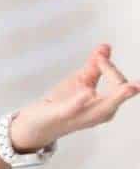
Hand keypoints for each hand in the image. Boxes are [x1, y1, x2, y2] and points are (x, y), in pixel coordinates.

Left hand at [11, 44, 139, 150]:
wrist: (39, 121)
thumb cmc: (64, 101)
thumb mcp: (82, 80)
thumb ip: (95, 65)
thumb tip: (106, 47)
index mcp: (106, 105)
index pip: (119, 83)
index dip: (110, 67)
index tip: (99, 57)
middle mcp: (99, 112)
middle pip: (117, 96)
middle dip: (123, 86)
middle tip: (123, 74)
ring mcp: (83, 114)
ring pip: (104, 107)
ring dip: (117, 97)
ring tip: (129, 88)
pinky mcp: (63, 113)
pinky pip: (74, 108)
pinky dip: (81, 100)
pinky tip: (88, 92)